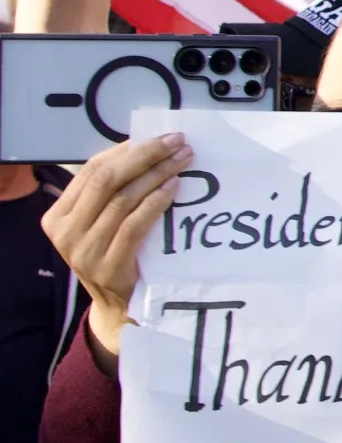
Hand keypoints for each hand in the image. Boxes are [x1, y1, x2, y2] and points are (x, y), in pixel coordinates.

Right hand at [41, 133, 191, 360]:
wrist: (116, 305)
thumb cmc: (114, 253)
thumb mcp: (101, 223)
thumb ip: (112, 192)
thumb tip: (146, 147)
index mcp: (58, 215)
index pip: (91, 171)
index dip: (127, 150)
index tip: (160, 137)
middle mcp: (64, 232)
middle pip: (105, 180)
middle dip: (145, 156)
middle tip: (177, 143)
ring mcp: (83, 250)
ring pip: (121, 200)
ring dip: (156, 175)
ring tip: (182, 161)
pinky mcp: (107, 266)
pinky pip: (133, 225)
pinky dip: (155, 202)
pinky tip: (174, 188)